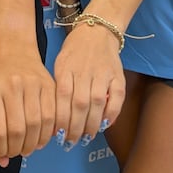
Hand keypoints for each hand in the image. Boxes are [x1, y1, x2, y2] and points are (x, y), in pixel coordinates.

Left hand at [0, 52, 55, 165]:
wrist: (16, 52)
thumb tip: (1, 159)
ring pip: (36, 127)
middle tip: (13, 153)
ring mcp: (33, 85)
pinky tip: (39, 139)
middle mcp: (13, 86)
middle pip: (18, 131)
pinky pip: (52, 118)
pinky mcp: (50, 86)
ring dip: (32, 145)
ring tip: (26, 148)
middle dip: (15, 149)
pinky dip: (46, 135)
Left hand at [53, 21, 124, 150]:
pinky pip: (116, 98)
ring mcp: (102, 74)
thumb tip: (55, 116)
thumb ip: (58, 86)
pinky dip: (111, 114)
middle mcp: (84, 71)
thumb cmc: (74, 50)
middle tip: (71, 141)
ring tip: (85, 137)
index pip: (62, 97)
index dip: (61, 118)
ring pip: (97, 103)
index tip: (58, 134)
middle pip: (79, 104)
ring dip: (91, 124)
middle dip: (75, 127)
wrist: (96, 31)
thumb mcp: (59, 63)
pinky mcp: (117, 76)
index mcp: (65, 68)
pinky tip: (104, 125)